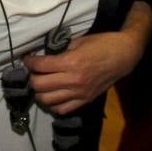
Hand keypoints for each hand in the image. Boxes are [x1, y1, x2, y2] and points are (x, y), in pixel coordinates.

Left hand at [23, 30, 141, 114]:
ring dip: (39, 92)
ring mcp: (79, 93)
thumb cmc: (102, 44)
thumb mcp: (79, 41)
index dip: (29, 61)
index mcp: (71, 62)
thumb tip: (45, 56)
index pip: (40, 66)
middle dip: (31, 77)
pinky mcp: (85, 100)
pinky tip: (52, 96)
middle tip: (32, 71)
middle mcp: (73, 80)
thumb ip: (61, 50)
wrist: (124, 55)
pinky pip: (62, 109)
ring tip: (40, 84)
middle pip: (39, 85)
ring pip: (47, 100)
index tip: (27, 58)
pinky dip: (52, 104)